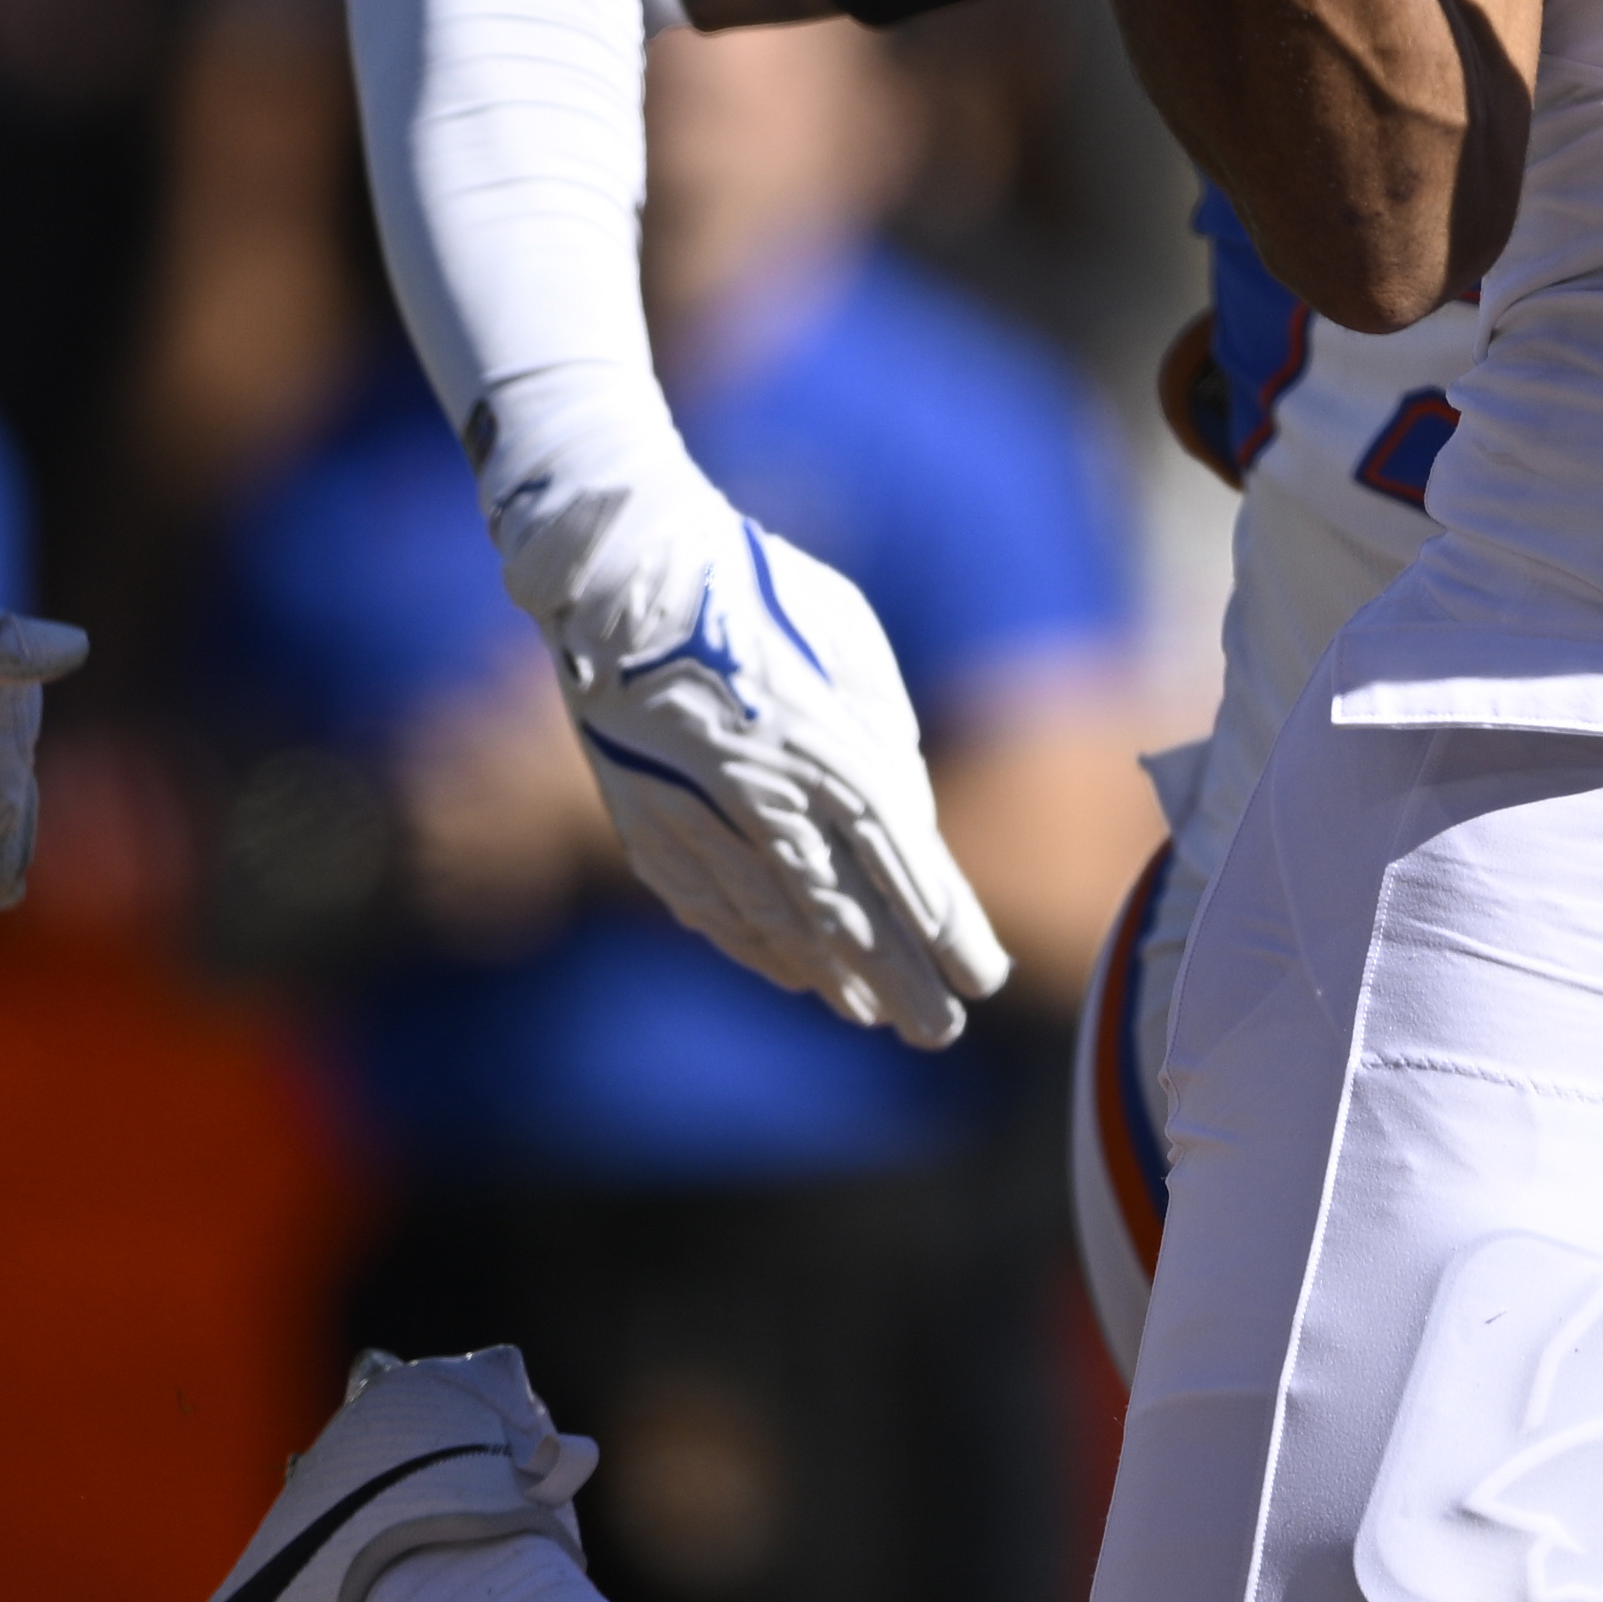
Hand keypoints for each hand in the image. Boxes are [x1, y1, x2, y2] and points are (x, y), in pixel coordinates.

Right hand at [539, 489, 1010, 1046]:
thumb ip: (881, 739)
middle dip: (900, 978)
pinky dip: (755, 948)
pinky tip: (794, 976)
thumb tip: (908, 821)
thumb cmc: (754, 591)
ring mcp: (694, 819)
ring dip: (832, 976)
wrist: (618, 571)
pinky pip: (709, 908)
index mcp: (821, 741)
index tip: (984, 975)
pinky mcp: (645, 826)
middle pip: (845, 911)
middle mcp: (760, 795)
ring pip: (775, 922)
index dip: (944, 926)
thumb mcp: (847, 645)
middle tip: (940, 1029)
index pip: (901, 858)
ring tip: (878, 1017)